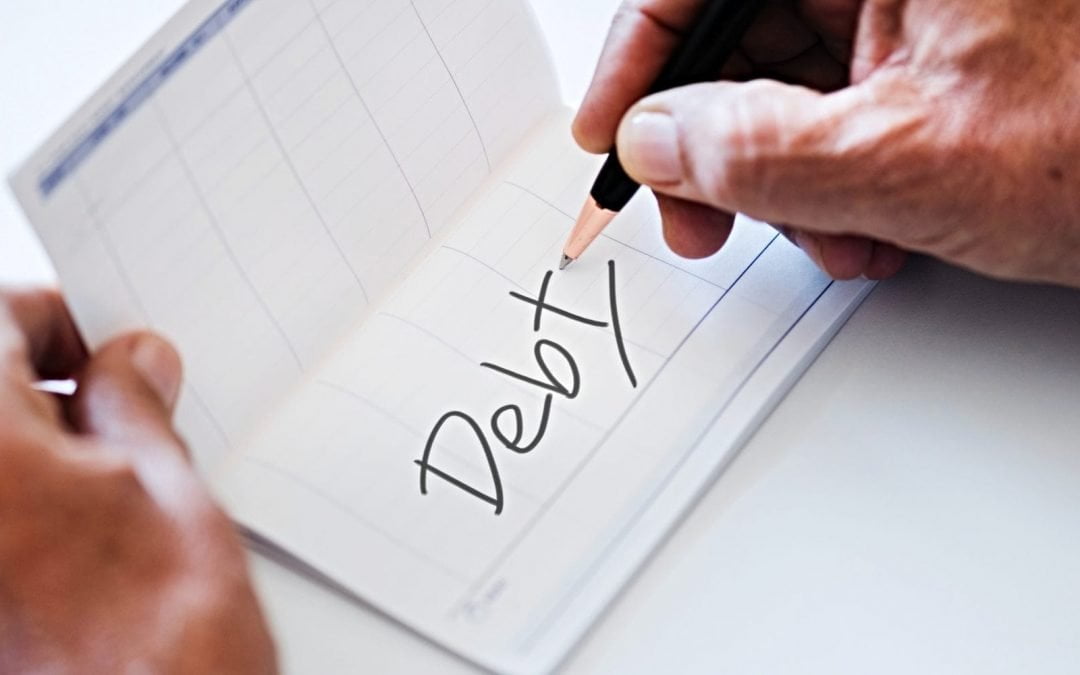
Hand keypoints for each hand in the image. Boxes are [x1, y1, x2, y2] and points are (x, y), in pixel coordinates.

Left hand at [0, 290, 275, 672]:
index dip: (54, 323)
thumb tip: (131, 361)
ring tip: (101, 490)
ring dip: (30, 452)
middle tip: (113, 419)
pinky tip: (71, 537)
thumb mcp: (170, 489)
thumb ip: (135, 406)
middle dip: (42, 392)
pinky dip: (21, 509)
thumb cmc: (162, 639)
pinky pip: (1, 516)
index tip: (94, 350)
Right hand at [574, 0, 1079, 286]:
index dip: (640, 55)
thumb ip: (758, 151)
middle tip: (699, 215)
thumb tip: (661, 143)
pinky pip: (848, 112)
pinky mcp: (943, 56)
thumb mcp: (912, 159)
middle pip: (743, 31)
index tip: (611, 129)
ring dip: (786, 181)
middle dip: (718, 143)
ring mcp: (923, 10)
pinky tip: (871, 228)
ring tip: (832, 238)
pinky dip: (839, 182)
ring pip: (792, 85)